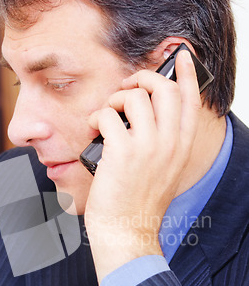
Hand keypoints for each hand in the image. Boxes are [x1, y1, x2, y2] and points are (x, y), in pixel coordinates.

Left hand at [85, 49, 201, 283]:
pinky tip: (93, 129)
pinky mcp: (122, 151)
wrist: (127, 230)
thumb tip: (145, 116)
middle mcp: (169, 143)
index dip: (185, 73)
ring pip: (134, 96)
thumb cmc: (138, 204)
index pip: (191, 100)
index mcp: (181, 148)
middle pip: (164, 89)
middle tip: (126, 88)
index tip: (180, 55)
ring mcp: (148, 146)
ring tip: (106, 114)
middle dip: (142, 78)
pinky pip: (107, 114)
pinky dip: (96, 116)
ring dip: (115, 98)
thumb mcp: (163, 173)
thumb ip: (163, 145)